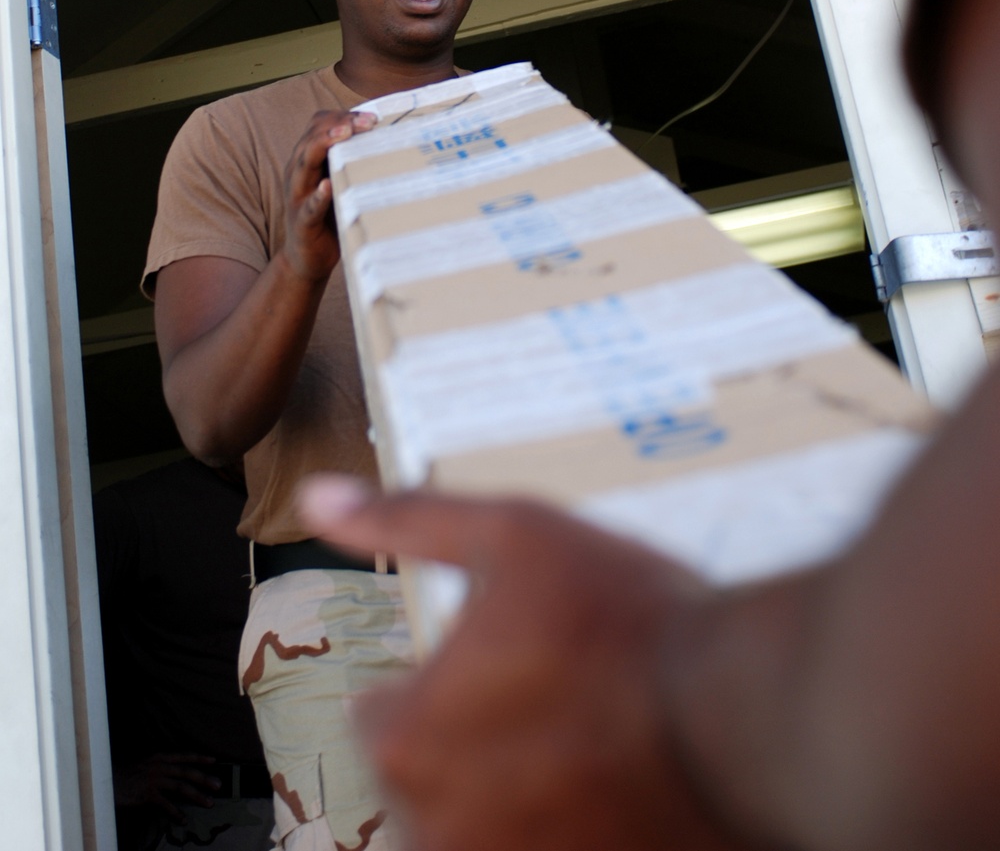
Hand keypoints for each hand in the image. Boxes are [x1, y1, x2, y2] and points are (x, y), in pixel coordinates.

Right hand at [113, 752, 219, 821]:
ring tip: (209, 803)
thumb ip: (161, 767)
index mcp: (160, 757)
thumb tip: (176, 773)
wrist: (107, 784)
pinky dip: (176, 813)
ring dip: (197, 796)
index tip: (214, 760)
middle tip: (218, 785)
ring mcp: (154, 780)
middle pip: (186, 772)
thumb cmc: (126, 776)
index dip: (199, 758)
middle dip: (204, 778)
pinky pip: (166, 805)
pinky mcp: (147, 795)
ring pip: (181, 787)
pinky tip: (184, 820)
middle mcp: (159, 766)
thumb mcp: (146, 765)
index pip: (184, 756)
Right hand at [281, 109, 375, 281]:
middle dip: (339, 124)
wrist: (306, 259)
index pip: (319, 126)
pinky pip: (308, 206)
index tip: (372, 116)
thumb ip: (355, 163)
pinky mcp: (302, 222)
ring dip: (323, 145)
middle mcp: (298, 174)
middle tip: (367, 121)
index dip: (343, 116)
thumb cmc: (330, 216)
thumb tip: (393, 142)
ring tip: (344, 134)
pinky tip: (327, 186)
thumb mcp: (342, 183)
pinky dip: (318, 195)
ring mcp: (298, 197)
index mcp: (307, 161)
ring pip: (304, 163)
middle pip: (312, 138)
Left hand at [299, 479, 758, 850]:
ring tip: (586, 747)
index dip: (446, 678)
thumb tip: (316, 495)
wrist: (748, 716)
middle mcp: (435, 829)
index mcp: (405, 737)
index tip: (512, 660)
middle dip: (474, 744)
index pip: (384, 712)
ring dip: (513, 796)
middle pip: (428, 778)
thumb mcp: (513, 536)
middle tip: (560, 700)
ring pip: (476, 826)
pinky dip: (556, 826)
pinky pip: (529, 849)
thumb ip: (406, 521)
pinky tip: (604, 790)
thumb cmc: (626, 618)